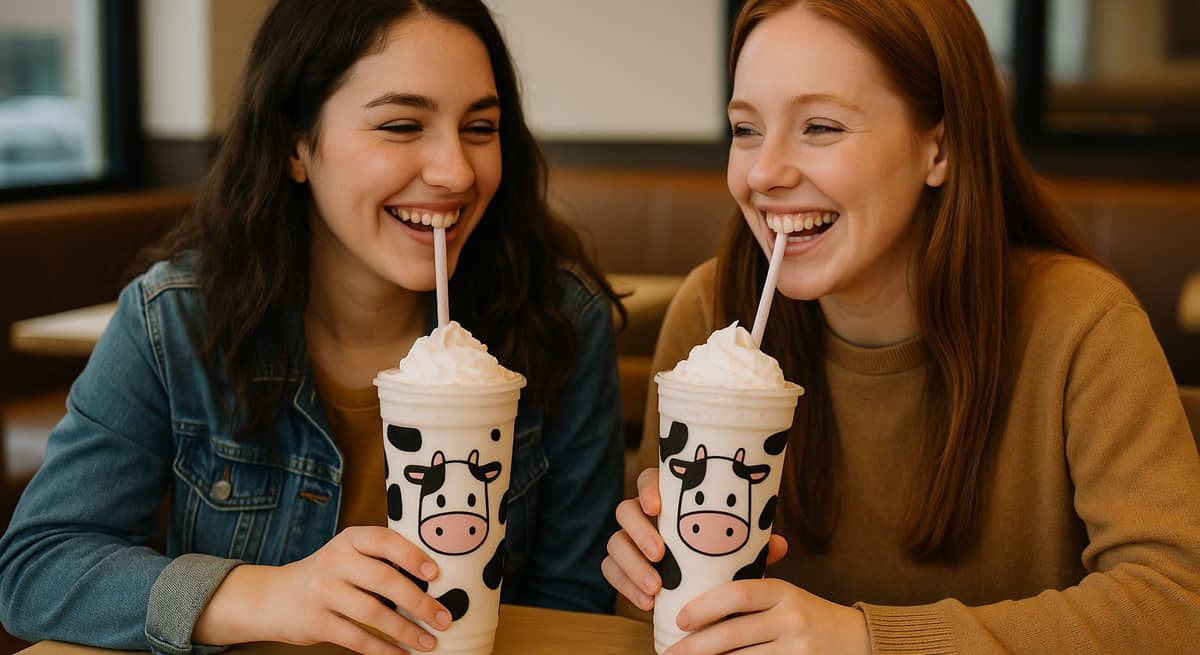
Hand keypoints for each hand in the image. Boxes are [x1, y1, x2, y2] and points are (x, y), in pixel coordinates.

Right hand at [195, 526, 451, 653]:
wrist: (272, 597)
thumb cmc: (328, 575)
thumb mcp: (348, 555)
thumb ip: (380, 560)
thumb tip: (435, 582)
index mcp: (350, 540)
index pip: (385, 541)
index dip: (413, 556)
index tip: (436, 575)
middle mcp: (335, 561)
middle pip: (384, 580)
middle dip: (419, 603)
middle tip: (444, 618)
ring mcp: (323, 592)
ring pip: (373, 614)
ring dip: (406, 631)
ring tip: (430, 642)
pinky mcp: (315, 623)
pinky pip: (356, 638)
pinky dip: (383, 650)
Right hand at [601, 467, 787, 610]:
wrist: (701, 584)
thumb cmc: (716, 551)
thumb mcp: (735, 545)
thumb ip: (752, 544)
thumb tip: (779, 545)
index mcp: (667, 498)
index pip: (648, 480)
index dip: (649, 489)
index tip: (657, 506)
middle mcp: (642, 516)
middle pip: (625, 511)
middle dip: (639, 532)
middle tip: (661, 554)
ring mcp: (628, 540)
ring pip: (615, 543)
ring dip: (632, 565)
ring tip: (656, 588)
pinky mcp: (621, 566)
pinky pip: (611, 571)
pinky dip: (626, 587)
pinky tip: (647, 603)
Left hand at [665, 578, 870, 654]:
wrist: (857, 640)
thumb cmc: (808, 614)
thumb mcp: (786, 594)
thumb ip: (753, 586)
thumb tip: (702, 569)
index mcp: (783, 591)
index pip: (738, 593)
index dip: (705, 606)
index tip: (680, 618)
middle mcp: (791, 618)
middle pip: (733, 633)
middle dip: (696, 646)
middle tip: (671, 651)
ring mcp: (797, 648)